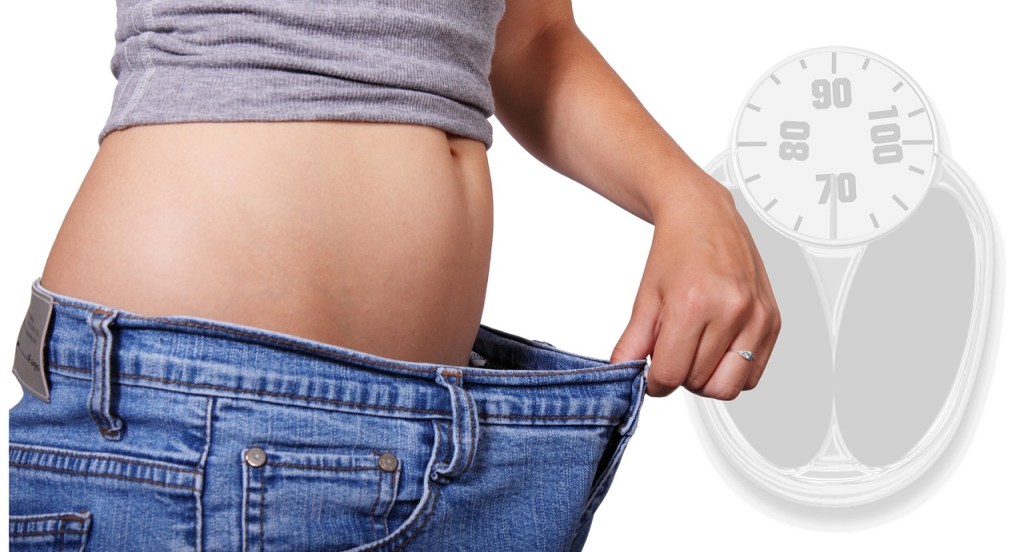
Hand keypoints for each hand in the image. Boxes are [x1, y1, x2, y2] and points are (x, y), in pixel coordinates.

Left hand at [610, 173, 780, 398]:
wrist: (705, 217)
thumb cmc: (676, 251)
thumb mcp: (645, 297)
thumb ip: (632, 342)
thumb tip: (624, 374)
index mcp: (694, 303)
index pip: (671, 374)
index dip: (655, 381)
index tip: (651, 373)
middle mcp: (731, 310)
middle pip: (700, 383)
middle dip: (681, 376)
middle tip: (674, 351)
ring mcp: (757, 316)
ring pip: (729, 386)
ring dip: (707, 379)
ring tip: (696, 351)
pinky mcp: (773, 321)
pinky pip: (753, 375)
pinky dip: (732, 372)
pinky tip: (718, 348)